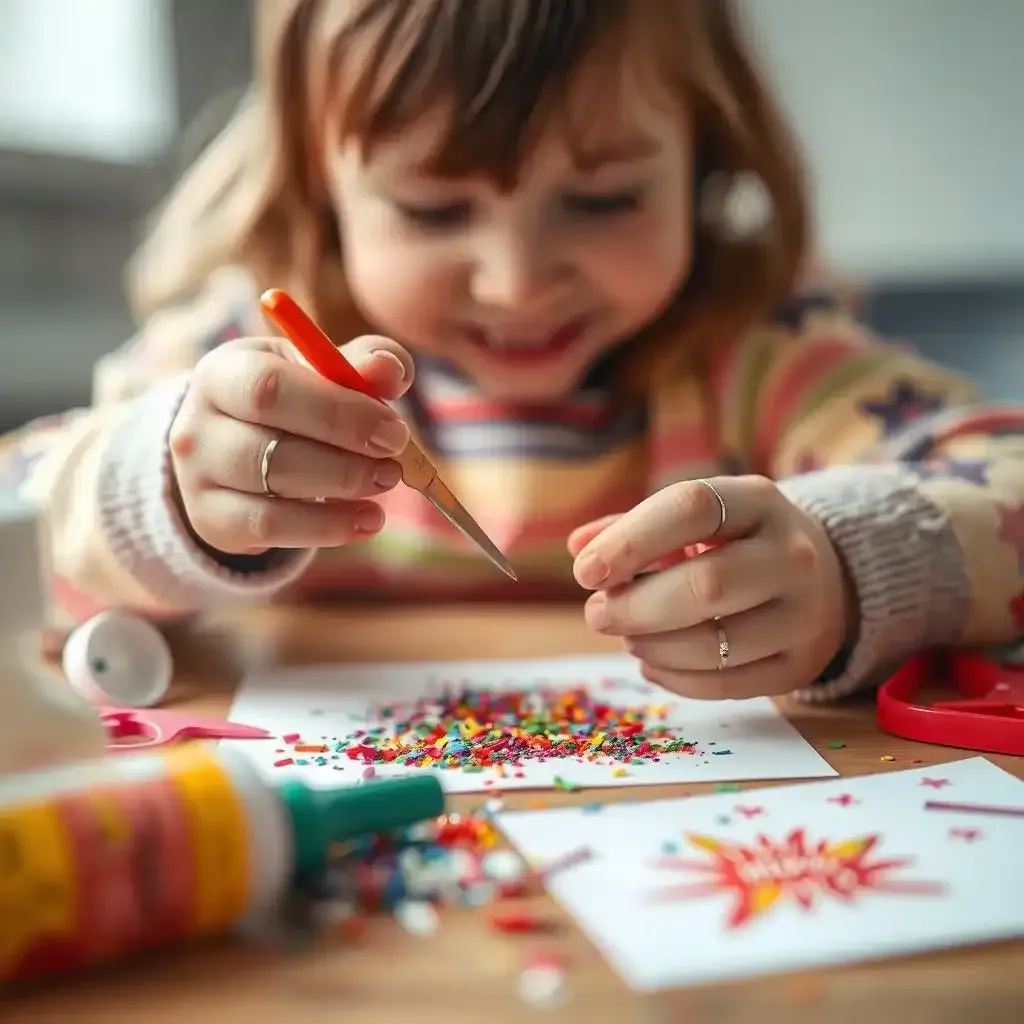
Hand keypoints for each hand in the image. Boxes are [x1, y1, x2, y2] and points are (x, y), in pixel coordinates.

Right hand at [170, 333, 413, 554]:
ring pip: (273, 491)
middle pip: (272, 446)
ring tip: (383, 485)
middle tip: (393, 466)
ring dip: (342, 491)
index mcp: (224, 372)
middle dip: (346, 459)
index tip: (394, 431)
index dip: (339, 412)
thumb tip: (388, 369)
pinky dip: (328, 528)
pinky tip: (367, 520)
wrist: (231, 448)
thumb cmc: (290, 400)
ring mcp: (198, 478)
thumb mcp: (320, 370)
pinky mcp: (213, 523)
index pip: (271, 388)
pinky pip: (271, 529)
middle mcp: (198, 424)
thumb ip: (362, 363)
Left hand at [567, 476, 854, 698]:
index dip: (629, 541)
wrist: (824, 577)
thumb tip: (579, 548)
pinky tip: (651, 662)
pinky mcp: (801, 665)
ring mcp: (804, 614)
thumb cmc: (734, 542)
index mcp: (758, 501)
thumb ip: (634, 528)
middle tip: (597, 613)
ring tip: (628, 636)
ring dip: (651, 646)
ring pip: (715, 645)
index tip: (585, 572)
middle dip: (635, 607)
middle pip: (706, 586)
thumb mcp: (695, 518)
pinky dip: (674, 678)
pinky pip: (726, 685)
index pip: (691, 507)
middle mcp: (792, 555)